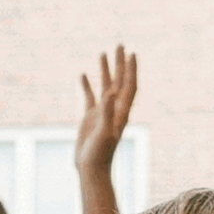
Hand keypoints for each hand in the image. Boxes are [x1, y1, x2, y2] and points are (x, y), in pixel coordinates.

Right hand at [74, 47, 136, 173]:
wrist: (91, 168)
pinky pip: (89, 96)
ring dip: (105, 70)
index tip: (131, 53)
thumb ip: (108, 112)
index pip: (129, 85)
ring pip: (105, 86)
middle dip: (120, 63)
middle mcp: (114, 108)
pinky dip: (86, 85)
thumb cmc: (100, 153)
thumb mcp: (104, 132)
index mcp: (121, 111)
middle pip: (119, 81)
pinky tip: (82, 75)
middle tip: (120, 45)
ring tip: (103, 53)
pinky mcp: (90, 117)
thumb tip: (110, 93)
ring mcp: (102, 112)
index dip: (131, 69)